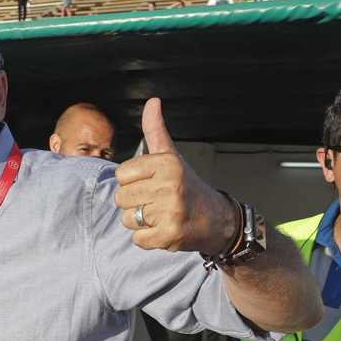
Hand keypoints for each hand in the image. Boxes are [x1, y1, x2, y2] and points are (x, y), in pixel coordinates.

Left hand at [114, 99, 237, 254]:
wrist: (219, 220)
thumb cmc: (188, 186)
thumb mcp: (172, 156)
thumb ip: (156, 131)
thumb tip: (152, 101)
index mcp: (166, 163)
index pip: (121, 175)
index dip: (132, 182)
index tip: (151, 184)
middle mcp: (169, 185)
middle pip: (122, 198)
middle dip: (135, 203)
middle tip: (157, 203)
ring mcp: (170, 211)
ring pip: (128, 219)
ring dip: (141, 222)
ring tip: (161, 216)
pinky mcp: (170, 234)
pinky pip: (138, 239)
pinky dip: (148, 239)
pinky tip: (164, 230)